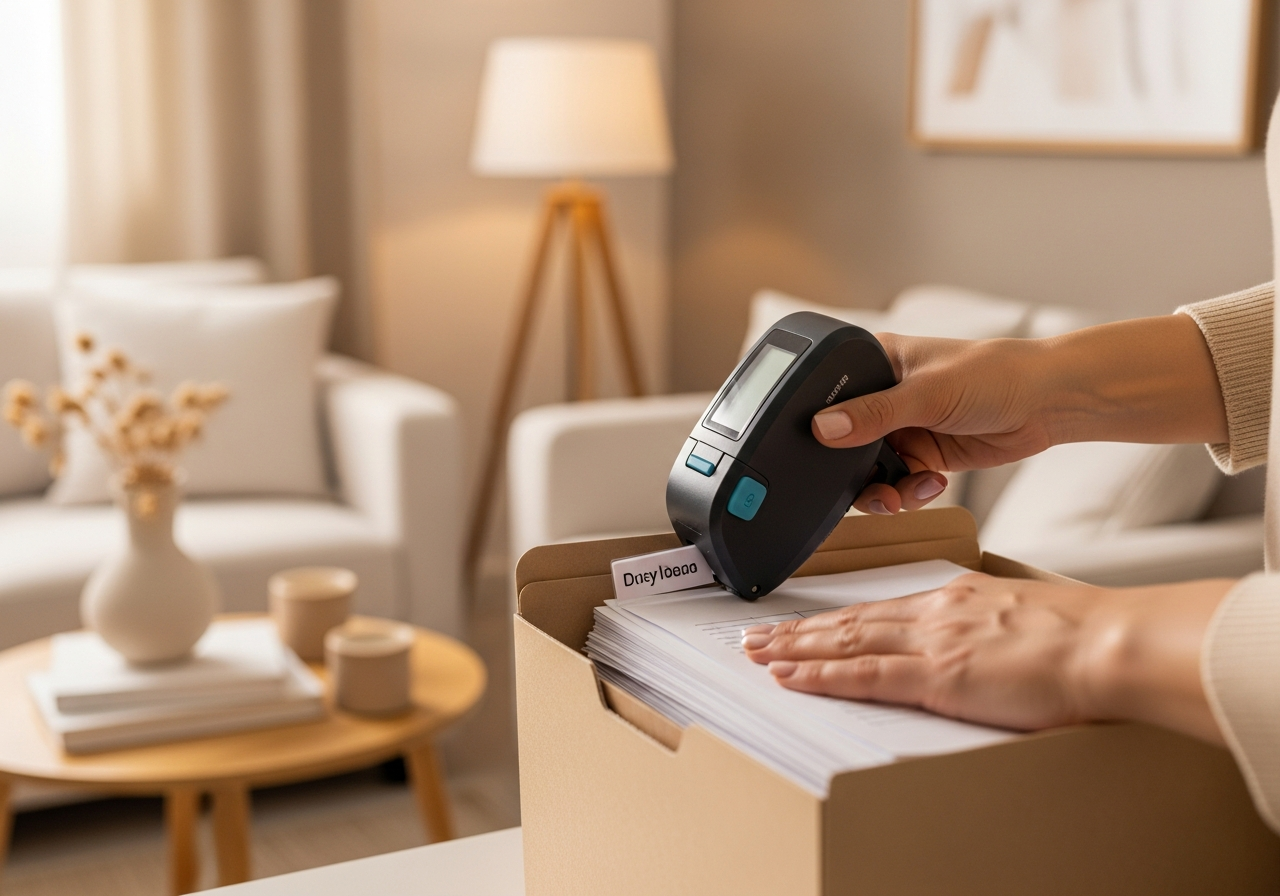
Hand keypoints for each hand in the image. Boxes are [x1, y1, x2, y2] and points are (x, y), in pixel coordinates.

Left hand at [742, 572, 1233, 742]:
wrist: (1108, 643)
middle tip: (757, 635)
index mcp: (955, 598)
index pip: (879, 609)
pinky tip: (791, 677)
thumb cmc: (1084, 637)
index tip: (807, 624)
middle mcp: (934, 612)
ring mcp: (931, 642)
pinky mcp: (937, 675)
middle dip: (800, 630)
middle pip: (850, 620)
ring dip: (796, 649)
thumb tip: (983, 646)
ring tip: (758, 654)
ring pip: (845, 642)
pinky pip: (864, 676)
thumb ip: (990, 629)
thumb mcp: (1024, 619)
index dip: (835, 619)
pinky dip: (821, 675)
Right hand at [817, 315, 1227, 514]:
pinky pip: (898, 482)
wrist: (1048, 403)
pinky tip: (931, 484)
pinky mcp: (922, 453)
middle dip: (853, 470)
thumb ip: (874, 414)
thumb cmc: (996, 373)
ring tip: (899, 496)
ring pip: (868, 468)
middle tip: (867, 486)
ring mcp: (902, 427)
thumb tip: (823, 428)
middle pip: (842, 441)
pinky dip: (909, 491)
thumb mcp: (928, 393)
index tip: (819, 450)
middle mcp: (882, 395)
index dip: (817, 423)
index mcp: (874, 362)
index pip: (826, 393)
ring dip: (882, 488)